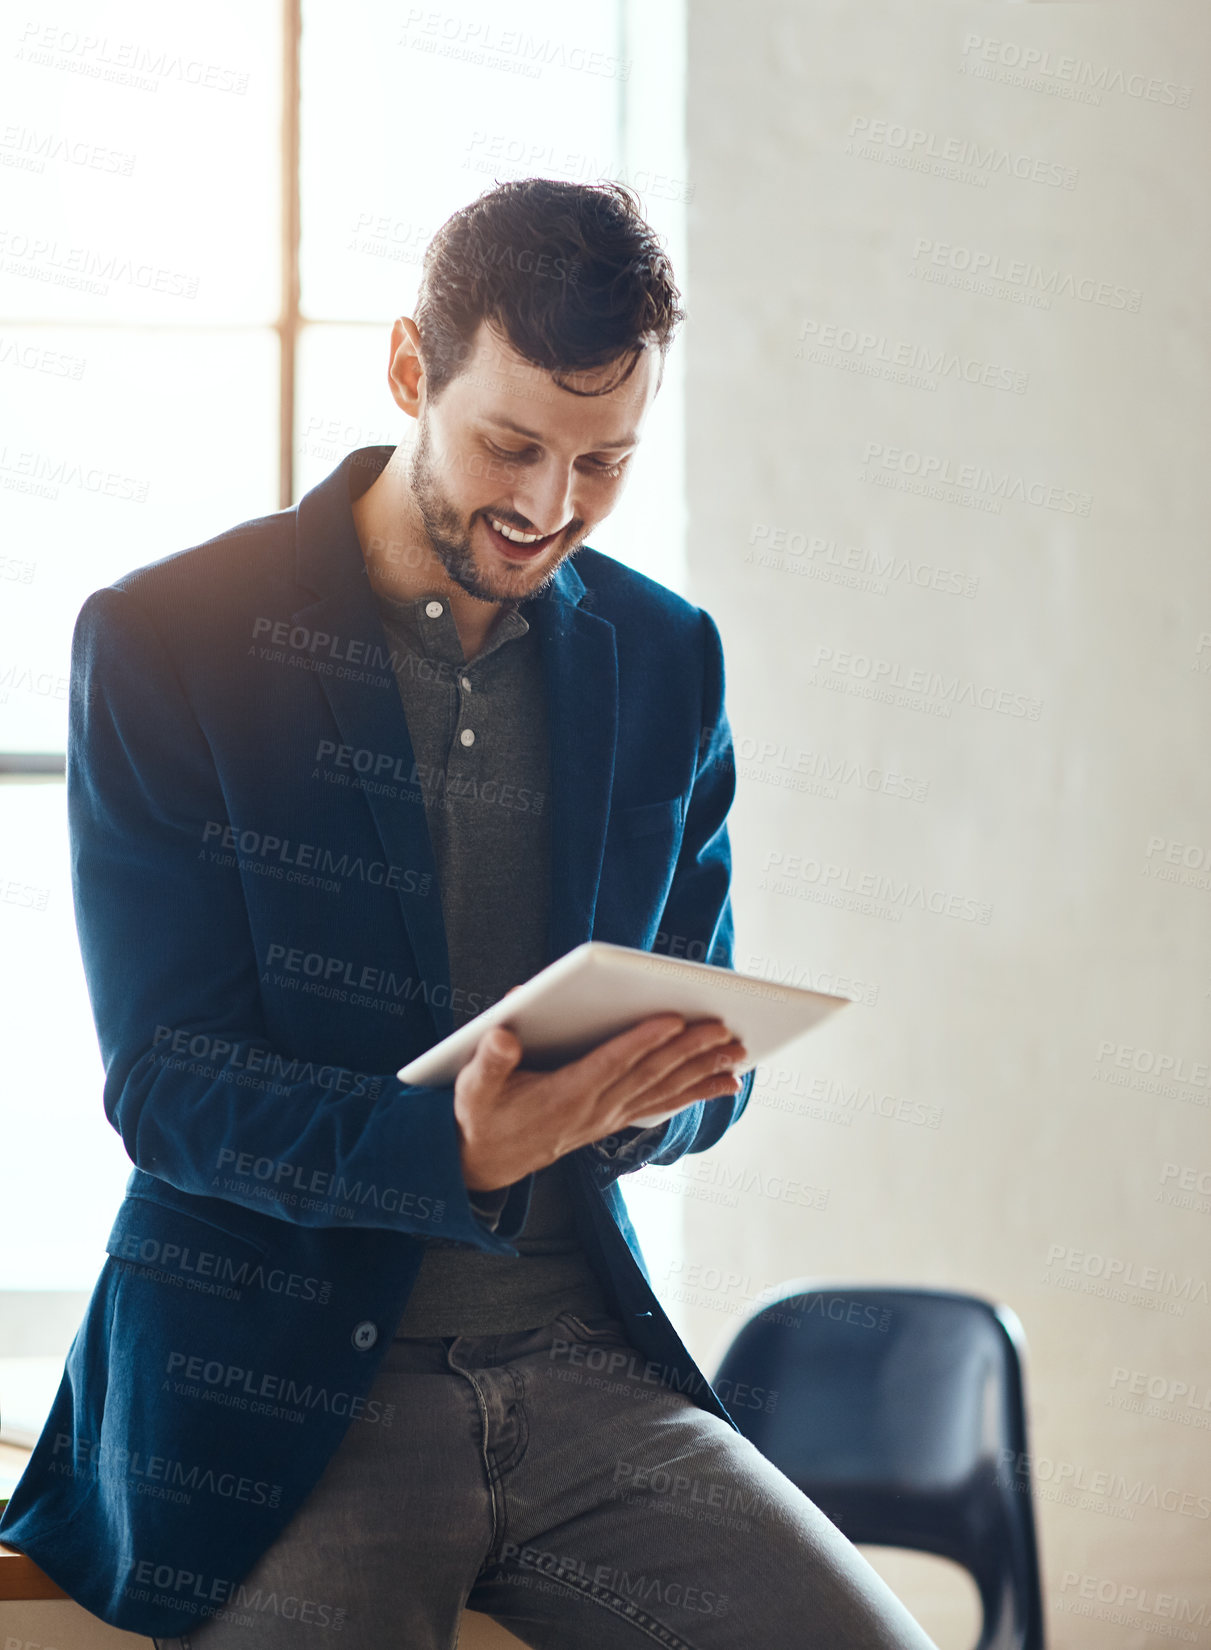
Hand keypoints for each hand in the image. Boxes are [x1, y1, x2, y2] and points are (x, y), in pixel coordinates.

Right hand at [452, 1014, 747, 1191]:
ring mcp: (607, 1117)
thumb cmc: (481, 1113)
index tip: (673, 1020)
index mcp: (562, 1095)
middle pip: (648, 1075)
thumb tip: (503, 1034)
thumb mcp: (474, 1086)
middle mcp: (593, 1109)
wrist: (486, 1161)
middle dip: (687, 1051)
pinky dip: (695, 1093)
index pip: (609, 1064)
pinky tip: (724, 1083)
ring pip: (663, 1090)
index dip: (641, 1042)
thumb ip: (490, 1059)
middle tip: (723, 1029)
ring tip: (737, 1054)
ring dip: (701, 1071)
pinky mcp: (614, 1120)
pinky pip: (662, 1105)